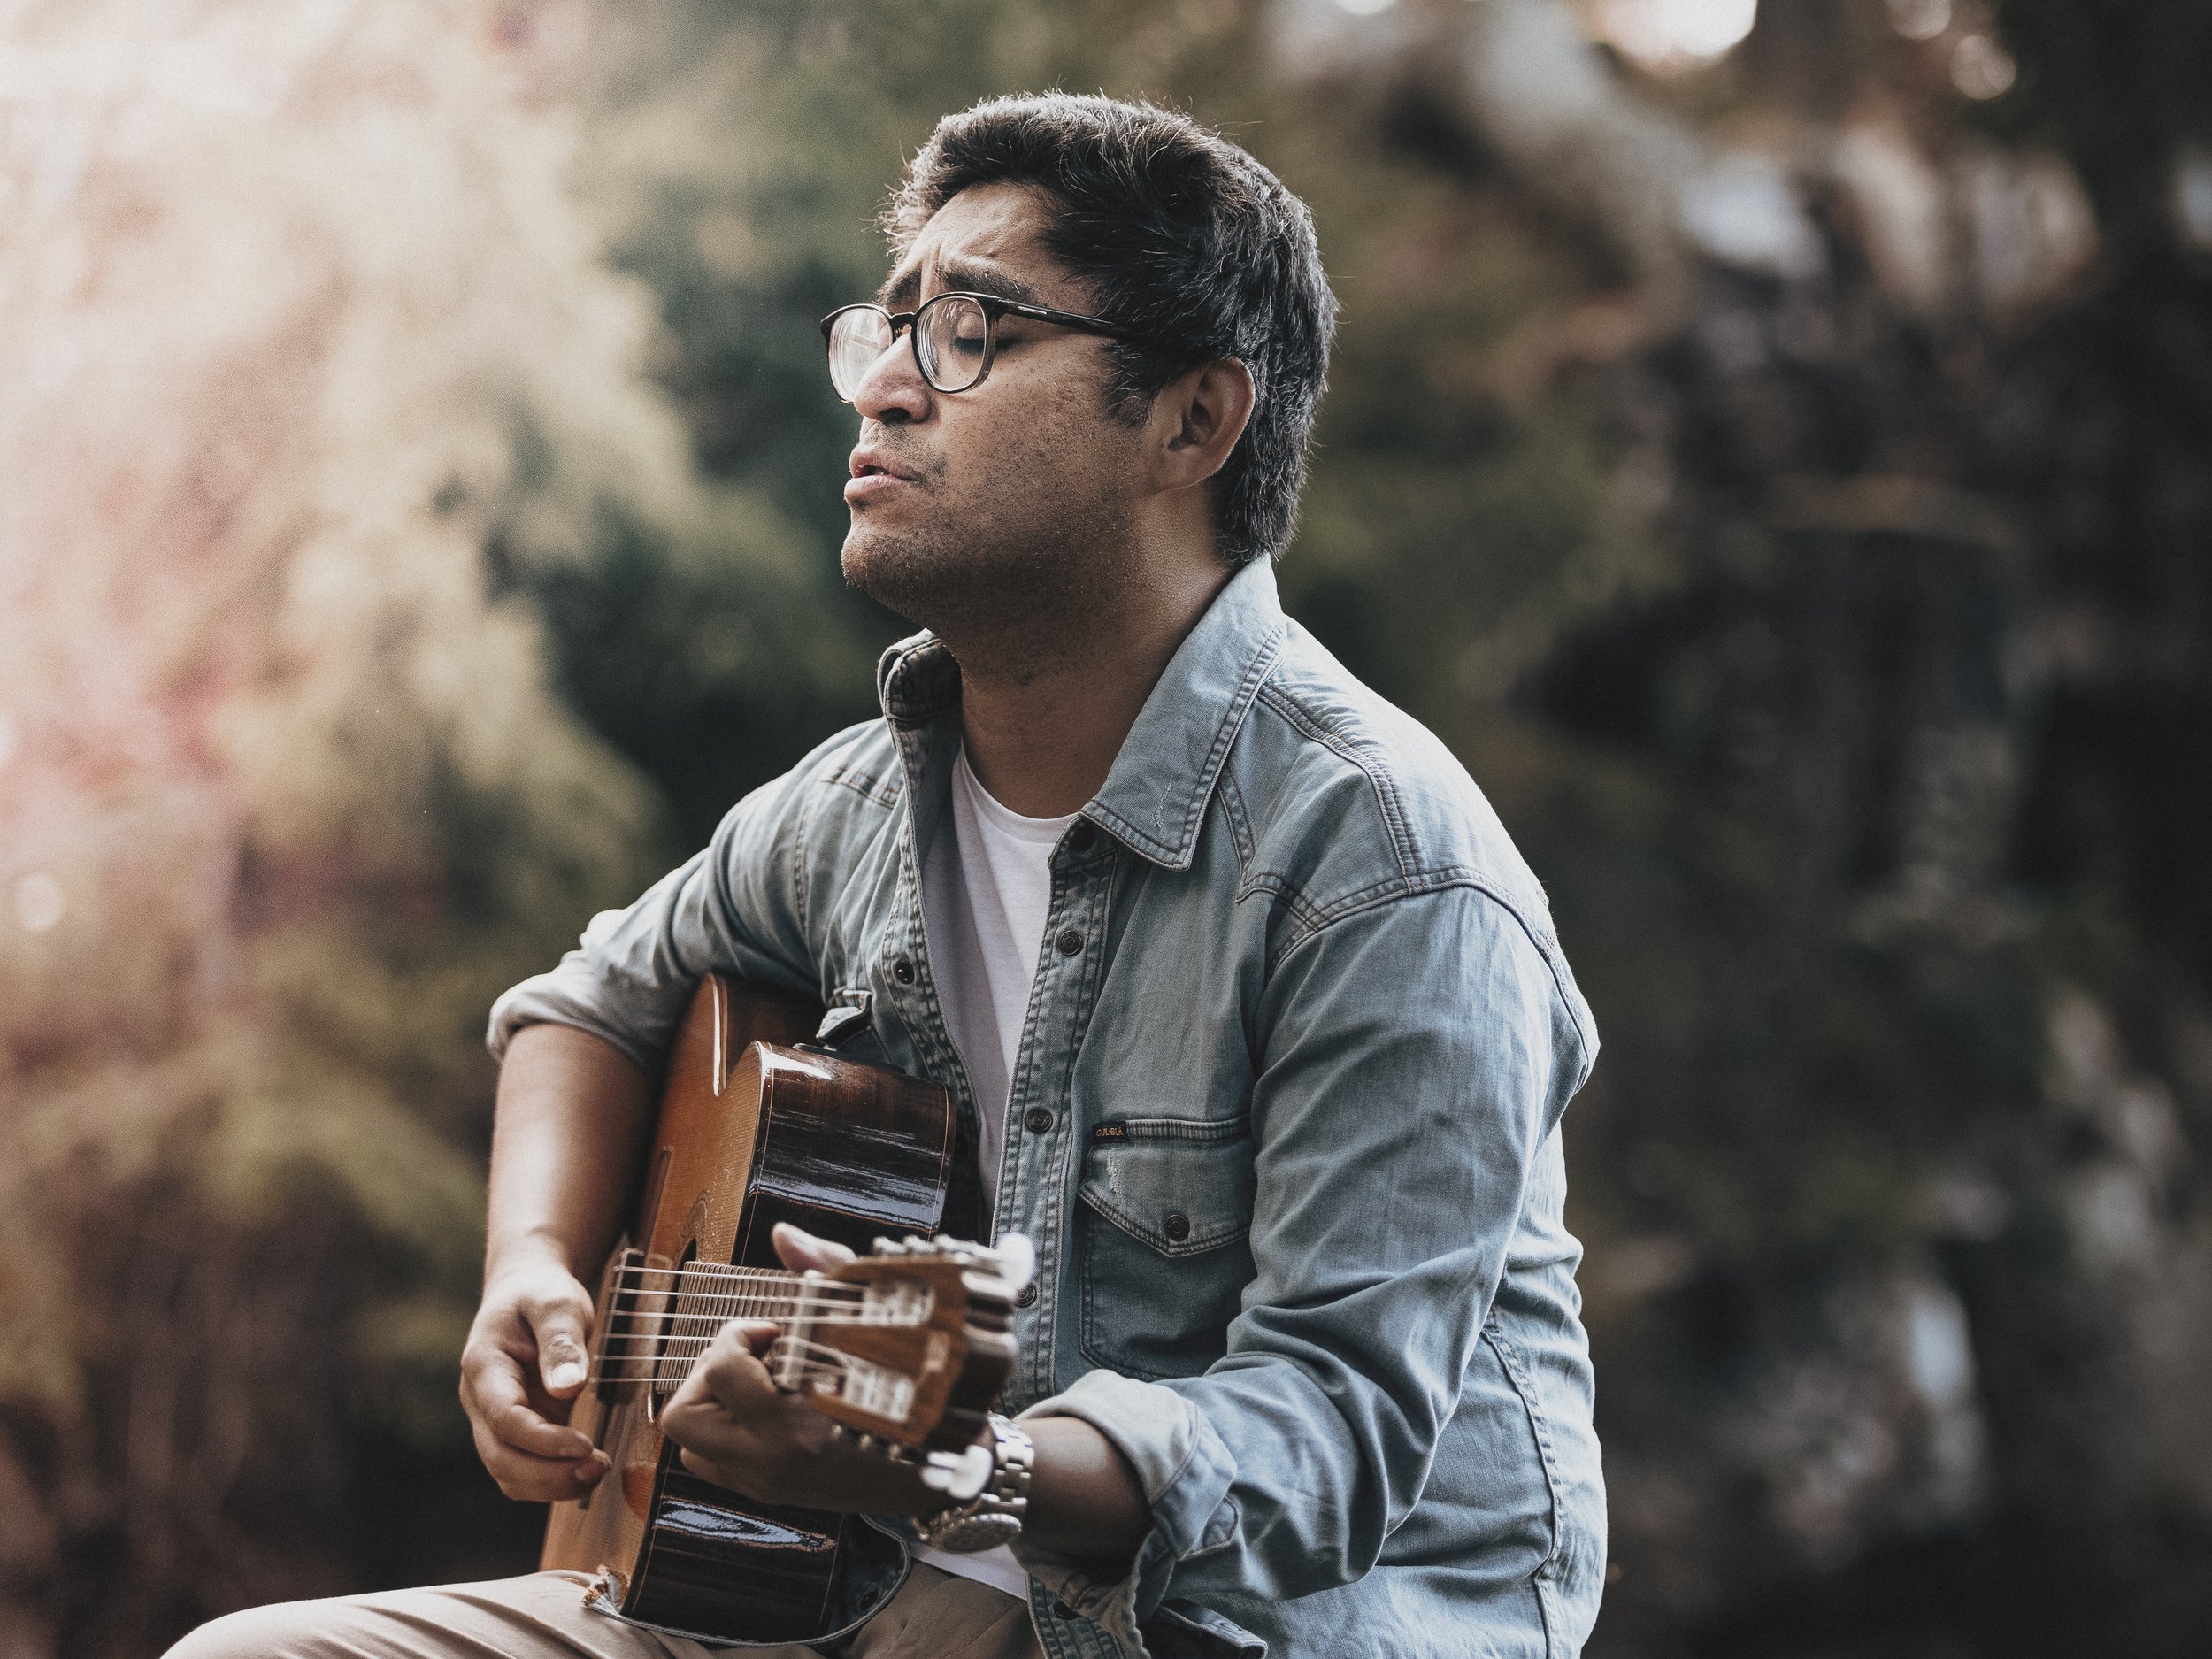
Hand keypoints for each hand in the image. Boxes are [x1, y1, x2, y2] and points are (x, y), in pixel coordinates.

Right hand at [459, 1256, 612, 1499]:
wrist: (525, 1292)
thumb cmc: (540, 1294)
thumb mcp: (557, 1303)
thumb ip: (561, 1342)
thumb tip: (569, 1389)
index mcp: (484, 1367)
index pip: (504, 1418)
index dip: (542, 1441)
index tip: (585, 1445)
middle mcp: (481, 1401)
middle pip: (501, 1458)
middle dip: (548, 1474)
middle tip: (599, 1466)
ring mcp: (494, 1421)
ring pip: (508, 1473)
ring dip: (551, 1484)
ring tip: (598, 1470)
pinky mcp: (515, 1431)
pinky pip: (524, 1470)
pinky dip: (552, 1480)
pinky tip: (587, 1469)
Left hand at [656, 1223, 936, 1514]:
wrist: (941, 1469)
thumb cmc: (914, 1389)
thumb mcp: (879, 1318)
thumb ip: (827, 1270)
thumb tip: (783, 1236)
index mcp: (795, 1425)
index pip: (723, 1371)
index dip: (739, 1335)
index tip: (774, 1329)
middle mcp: (771, 1463)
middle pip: (682, 1416)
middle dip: (710, 1373)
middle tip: (755, 1357)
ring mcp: (765, 1484)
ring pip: (689, 1445)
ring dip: (711, 1406)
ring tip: (756, 1382)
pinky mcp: (768, 1493)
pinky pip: (712, 1464)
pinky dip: (724, 1432)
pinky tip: (763, 1408)